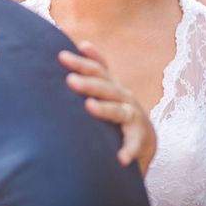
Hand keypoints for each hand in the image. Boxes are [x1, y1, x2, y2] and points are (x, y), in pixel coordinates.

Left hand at [59, 41, 155, 174]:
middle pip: (104, 87)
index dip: (81, 61)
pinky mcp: (140, 138)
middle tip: (69, 80)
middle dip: (87, 83)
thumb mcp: (105, 89)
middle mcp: (123, 95)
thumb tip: (69, 48)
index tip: (61, 55)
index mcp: (111, 84)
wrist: (144, 137)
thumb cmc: (117, 108)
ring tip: (89, 107)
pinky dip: (128, 150)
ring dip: (104, 109)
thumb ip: (90, 72)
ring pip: (118, 110)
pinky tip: (121, 158)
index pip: (96, 69)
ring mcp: (133, 115)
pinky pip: (134, 144)